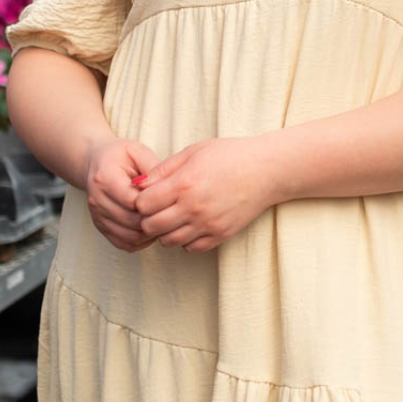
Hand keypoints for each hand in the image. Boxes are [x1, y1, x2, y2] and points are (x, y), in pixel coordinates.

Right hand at [84, 135, 162, 251]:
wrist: (96, 163)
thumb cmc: (120, 156)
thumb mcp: (138, 152)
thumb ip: (154, 170)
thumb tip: (169, 190)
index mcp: (105, 178)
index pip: (133, 201)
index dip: (154, 204)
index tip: (168, 199)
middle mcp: (97, 200)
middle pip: (132, 222)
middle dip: (155, 220)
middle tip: (171, 214)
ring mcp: (97, 216)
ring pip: (130, 237)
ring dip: (150, 233)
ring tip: (163, 221)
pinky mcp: (101, 228)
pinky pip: (124, 244)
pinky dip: (141, 241)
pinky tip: (151, 229)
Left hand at [132, 135, 275, 252]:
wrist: (266, 170)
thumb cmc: (229, 156)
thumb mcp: (192, 152)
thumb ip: (162, 170)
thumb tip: (136, 184)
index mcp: (184, 184)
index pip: (143, 205)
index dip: (140, 200)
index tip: (148, 195)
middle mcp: (194, 208)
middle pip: (151, 226)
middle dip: (148, 218)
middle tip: (156, 209)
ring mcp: (208, 224)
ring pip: (168, 241)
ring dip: (164, 231)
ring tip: (172, 217)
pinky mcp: (220, 235)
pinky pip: (190, 248)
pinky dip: (184, 240)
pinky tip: (189, 225)